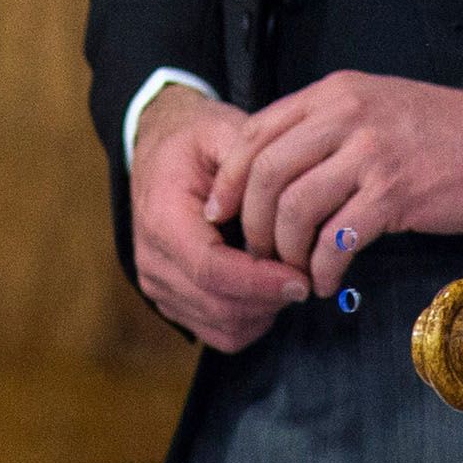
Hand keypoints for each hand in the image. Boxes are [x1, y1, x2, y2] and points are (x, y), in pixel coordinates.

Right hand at [131, 85, 309, 350]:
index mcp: (163, 218)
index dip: (260, 280)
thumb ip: (252, 163)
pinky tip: (269, 287)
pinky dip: (251, 319)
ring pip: (221, 328)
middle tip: (309, 275)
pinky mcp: (171, 301)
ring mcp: (158, 286)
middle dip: (270, 299)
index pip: (211, 268)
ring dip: (264, 311)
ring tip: (290, 276)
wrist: (159, 150)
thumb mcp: (223, 130)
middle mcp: (153, 260)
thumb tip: (284, 206)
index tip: (302, 277)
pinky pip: (218, 332)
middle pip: (218, 305)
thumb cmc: (196, 140)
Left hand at [206, 70, 462, 295]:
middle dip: (251, 223)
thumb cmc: (440, 131)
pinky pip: (337, 239)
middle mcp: (347, 116)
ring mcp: (371, 154)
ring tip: (296, 271)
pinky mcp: (395, 194)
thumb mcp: (374, 106)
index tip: (220, 214)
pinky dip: (323, 269)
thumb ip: (325, 127)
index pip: (256, 132)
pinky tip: (328, 281)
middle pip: (267, 174)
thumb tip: (272, 172)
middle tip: (259, 254)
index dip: (229, 180)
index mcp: (335, 93)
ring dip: (286, 252)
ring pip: (296, 209)